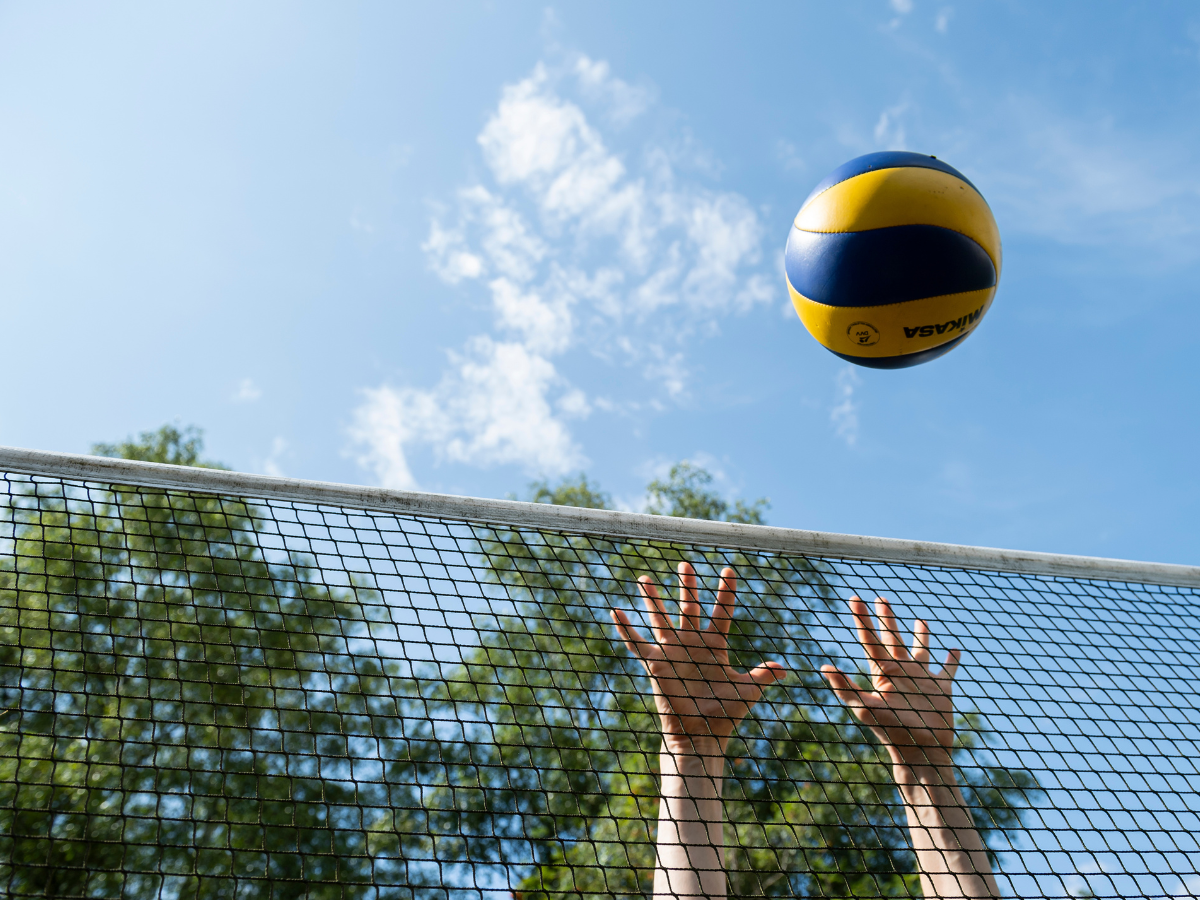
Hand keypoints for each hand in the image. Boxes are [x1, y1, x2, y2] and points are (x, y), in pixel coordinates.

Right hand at [611, 562, 786, 755]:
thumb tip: (782, 669)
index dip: (725, 592)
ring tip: (645, 578)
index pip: (721, 613)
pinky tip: (615, 612)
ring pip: (661, 619)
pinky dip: (626, 629)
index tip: (729, 570)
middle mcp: (692, 644)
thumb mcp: (747, 691)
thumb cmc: (725, 714)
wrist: (700, 734)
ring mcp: (672, 652)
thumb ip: (762, 676)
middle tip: (686, 564)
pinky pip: (637, 644)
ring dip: (653, 599)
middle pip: (689, 607)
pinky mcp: (656, 664)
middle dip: (688, 586)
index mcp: (714, 646)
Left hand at [821, 598, 960, 767]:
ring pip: (919, 650)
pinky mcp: (942, 689)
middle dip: (886, 619)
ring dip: (920, 635)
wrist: (920, 752)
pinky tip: (954, 650)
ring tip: (920, 620)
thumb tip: (823, 667)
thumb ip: (845, 688)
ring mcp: (921, 679)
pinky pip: (948, 670)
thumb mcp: (865, 708)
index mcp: (882, 673)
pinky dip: (952, 660)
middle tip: (881, 599)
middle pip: (891, 638)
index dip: (861, 619)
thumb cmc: (891, 731)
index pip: (869, 640)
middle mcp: (901, 672)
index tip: (854, 598)